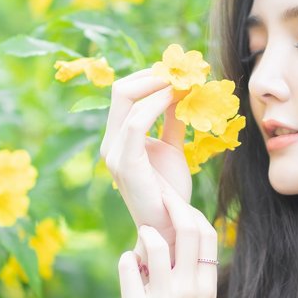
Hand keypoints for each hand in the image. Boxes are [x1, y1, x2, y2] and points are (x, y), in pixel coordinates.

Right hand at [100, 68, 192, 265]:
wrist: (170, 226)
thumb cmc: (171, 191)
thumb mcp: (172, 147)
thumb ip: (171, 120)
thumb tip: (179, 91)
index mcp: (119, 139)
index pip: (125, 93)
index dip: (151, 77)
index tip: (180, 72)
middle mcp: (111, 143)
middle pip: (121, 89)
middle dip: (154, 75)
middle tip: (184, 72)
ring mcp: (114, 153)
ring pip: (126, 98)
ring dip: (159, 85)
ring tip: (186, 82)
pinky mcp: (124, 163)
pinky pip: (136, 122)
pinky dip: (156, 103)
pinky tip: (177, 98)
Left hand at [116, 186, 218, 297]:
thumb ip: (193, 278)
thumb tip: (176, 243)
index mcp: (206, 287)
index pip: (206, 233)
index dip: (190, 211)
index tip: (175, 202)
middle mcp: (188, 289)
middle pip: (186, 228)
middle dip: (169, 203)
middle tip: (155, 195)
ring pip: (153, 242)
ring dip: (143, 234)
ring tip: (141, 239)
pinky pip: (128, 266)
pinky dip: (126, 259)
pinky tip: (128, 265)